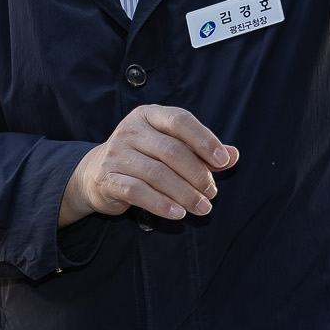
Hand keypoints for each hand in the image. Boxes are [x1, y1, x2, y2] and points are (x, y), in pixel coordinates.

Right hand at [58, 105, 236, 226]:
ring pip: (158, 174)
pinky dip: (162, 205)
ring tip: (202, 207)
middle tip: (212, 193)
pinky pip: (139, 192)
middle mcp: (131, 130)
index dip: (204, 140)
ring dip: (185, 194)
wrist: (95, 174)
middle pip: (172, 151)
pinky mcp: (106, 177)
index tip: (223, 161)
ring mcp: (116, 153)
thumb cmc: (143, 158)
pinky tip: (179, 214)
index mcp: (149, 115)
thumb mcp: (171, 148)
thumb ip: (201, 151)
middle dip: (198, 174)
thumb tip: (233, 155)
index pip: (180, 121)